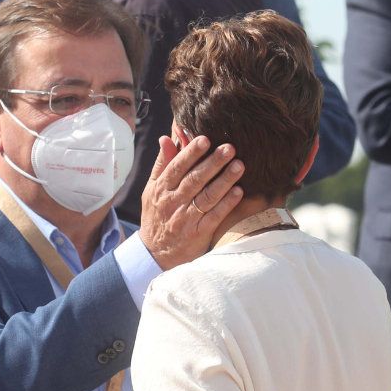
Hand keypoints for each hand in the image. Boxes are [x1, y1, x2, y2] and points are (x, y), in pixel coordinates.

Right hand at [139, 135, 243, 269]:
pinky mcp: (198, 234)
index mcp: (162, 189)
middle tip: (229, 148)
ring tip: (239, 166)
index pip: (177, 168)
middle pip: (195, 180)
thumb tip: (166, 138)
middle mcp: (173, 203)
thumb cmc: (156, 214)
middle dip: (213, 163)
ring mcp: (186, 219)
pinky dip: (226, 204)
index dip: (191, 153)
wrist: (155, 253)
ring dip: (224, 181)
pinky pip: (214, 217)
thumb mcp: (152, 189)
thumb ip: (162, 164)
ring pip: (207, 197)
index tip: (205, 139)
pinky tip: (238, 192)